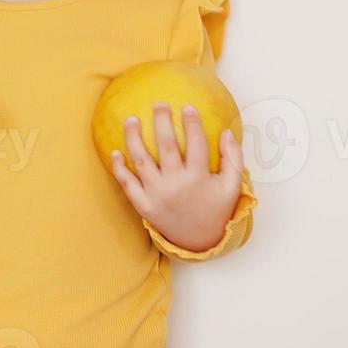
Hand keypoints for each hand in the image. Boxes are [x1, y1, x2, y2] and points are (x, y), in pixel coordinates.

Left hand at [110, 102, 244, 252]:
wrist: (199, 243)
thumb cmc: (216, 209)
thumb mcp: (232, 187)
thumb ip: (233, 159)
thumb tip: (228, 132)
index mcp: (199, 179)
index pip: (196, 145)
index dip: (192, 125)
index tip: (187, 107)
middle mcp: (176, 185)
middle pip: (166, 147)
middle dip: (162, 122)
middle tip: (159, 104)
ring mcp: (157, 195)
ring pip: (141, 161)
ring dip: (133, 138)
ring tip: (130, 119)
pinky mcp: (144, 206)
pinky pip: (128, 184)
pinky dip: (119, 168)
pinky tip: (114, 151)